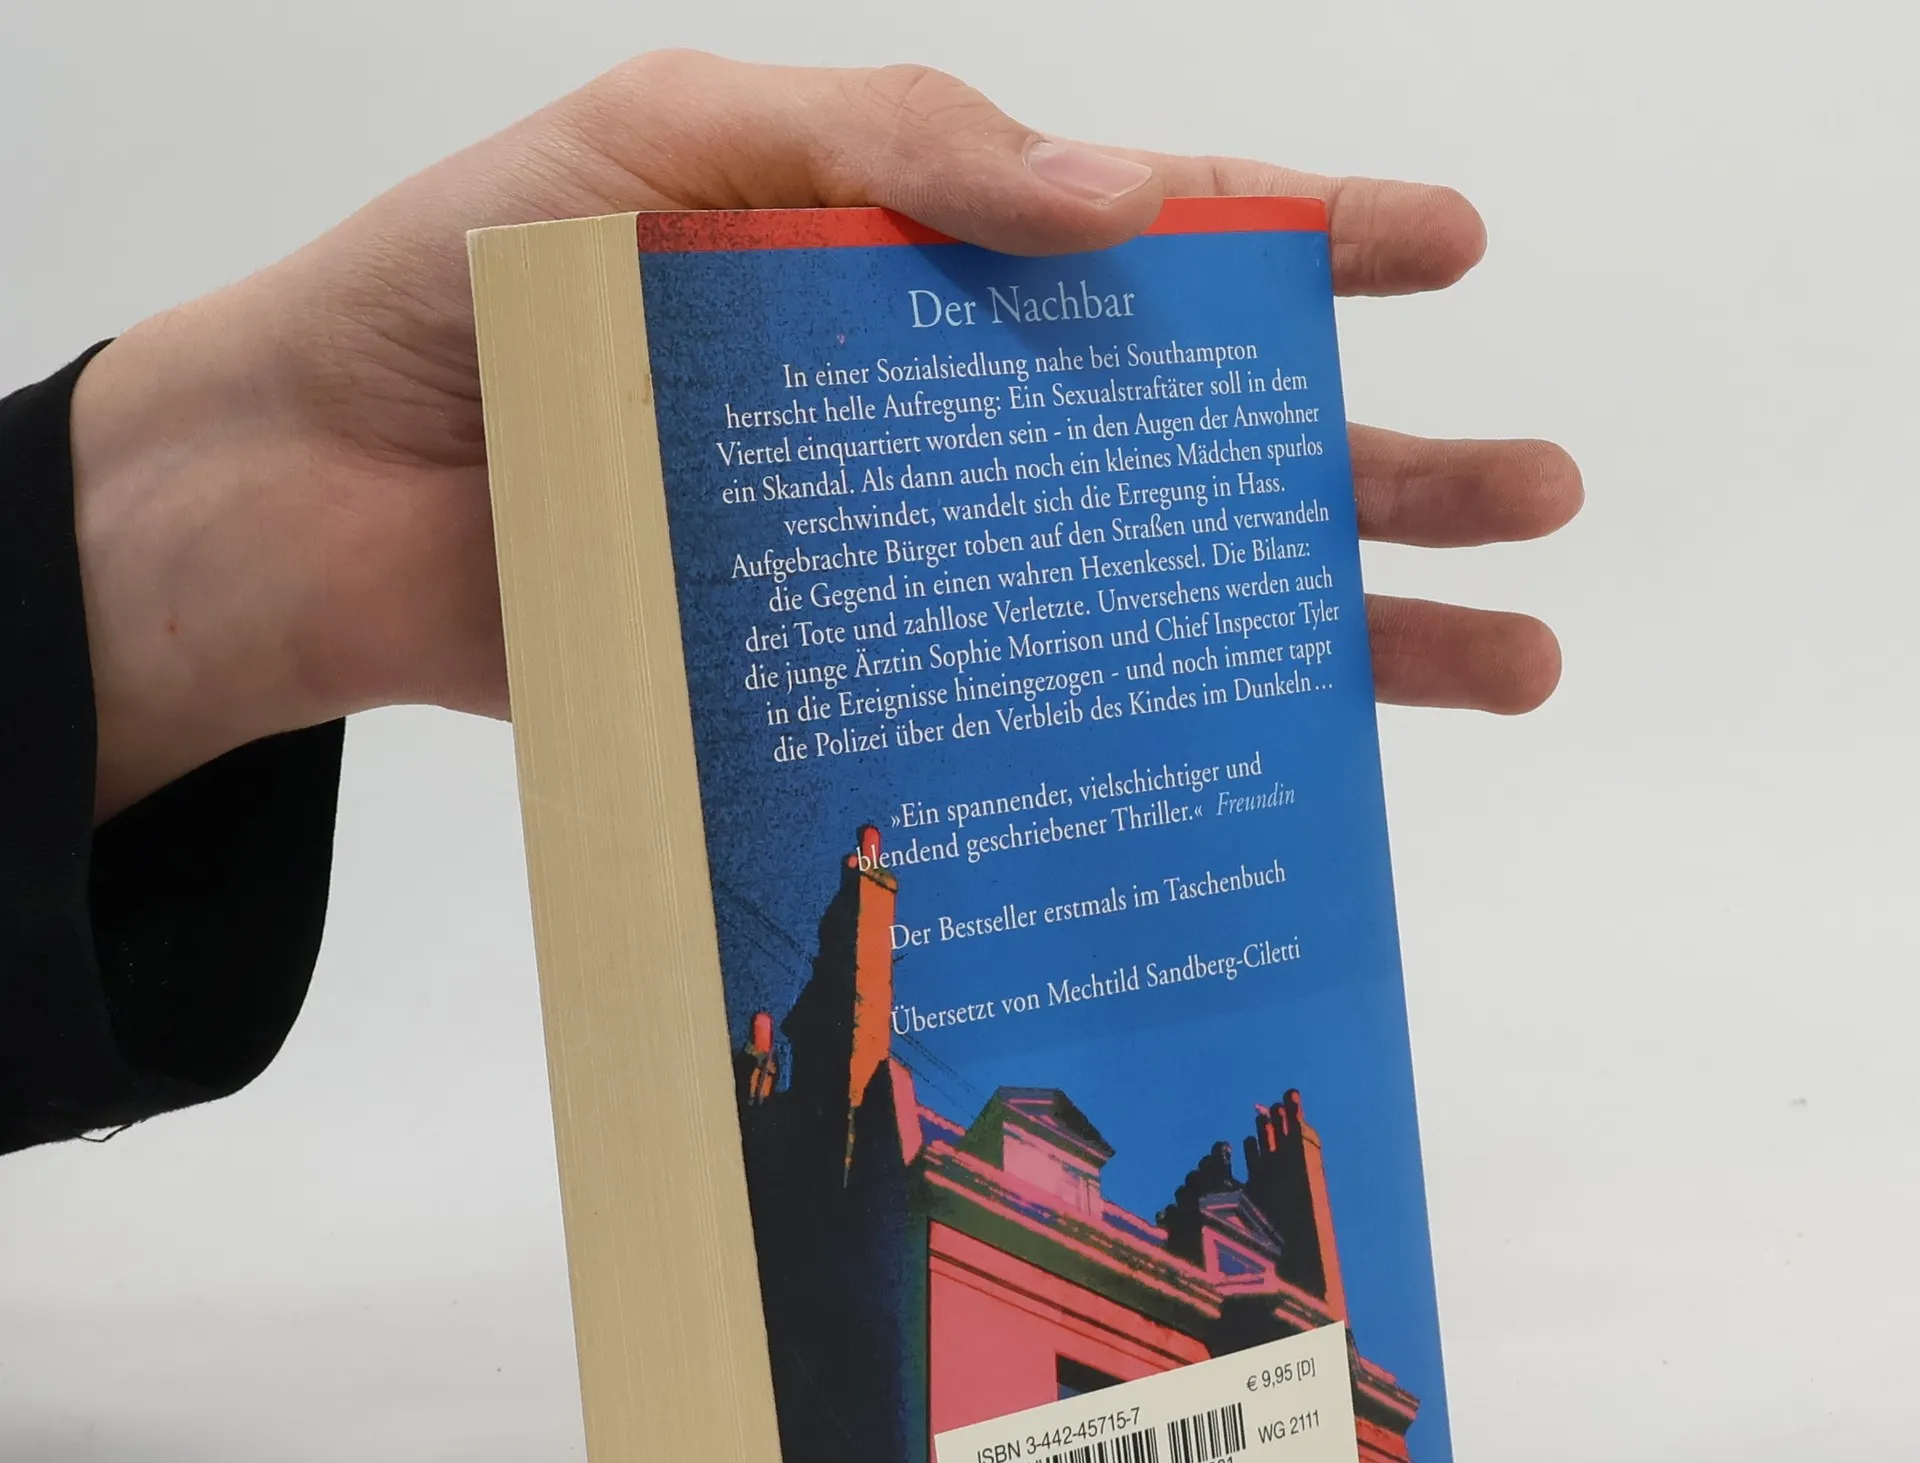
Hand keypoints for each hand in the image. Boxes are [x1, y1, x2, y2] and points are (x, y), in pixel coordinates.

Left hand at [71, 51, 1581, 818]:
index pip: (1151, 252)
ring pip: (1145, 607)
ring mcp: (906, 576)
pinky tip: (1240, 789)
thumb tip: (1125, 204)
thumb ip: (889, 149)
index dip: (1304, 244)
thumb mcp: (666, 141)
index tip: (1449, 250)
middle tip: (1538, 505)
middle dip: (1382, 474)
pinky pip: (1010, 722)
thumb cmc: (466, 289)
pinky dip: (1122, 756)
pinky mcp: (844, 694)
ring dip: (1321, 636)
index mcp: (917, 270)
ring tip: (1490, 664)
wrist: (309, 495)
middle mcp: (942, 430)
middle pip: (1201, 455)